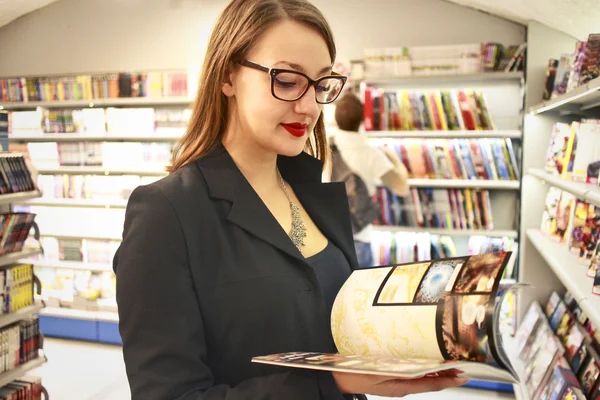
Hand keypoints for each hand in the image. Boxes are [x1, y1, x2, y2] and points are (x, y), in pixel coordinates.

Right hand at [332, 371, 467, 396]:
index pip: (432, 384)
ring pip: (425, 377)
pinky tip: (431, 360)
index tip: (464, 376)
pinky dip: (427, 367)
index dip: (449, 380)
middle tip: (464, 364)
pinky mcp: (396, 376)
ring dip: (439, 369)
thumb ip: (400, 371)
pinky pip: (416, 373)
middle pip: (432, 381)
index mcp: (402, 386)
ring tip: (453, 362)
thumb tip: (422, 369)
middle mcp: (404, 386)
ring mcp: (400, 381)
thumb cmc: (356, 373)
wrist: (340, 377)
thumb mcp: (378, 372)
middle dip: (448, 373)